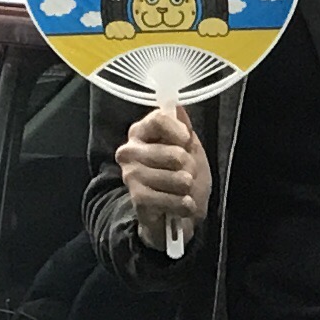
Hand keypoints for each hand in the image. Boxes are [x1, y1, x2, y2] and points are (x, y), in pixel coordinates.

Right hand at [114, 103, 211, 235]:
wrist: (176, 212)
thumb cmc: (182, 175)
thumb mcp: (190, 148)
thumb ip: (183, 127)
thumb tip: (177, 106)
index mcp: (141, 132)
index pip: (159, 120)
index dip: (179, 132)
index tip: (186, 141)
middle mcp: (130, 150)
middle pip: (174, 153)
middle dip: (190, 167)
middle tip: (188, 174)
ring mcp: (131, 174)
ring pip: (174, 178)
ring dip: (187, 188)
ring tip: (184, 190)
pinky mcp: (136, 197)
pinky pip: (168, 198)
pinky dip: (182, 204)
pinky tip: (183, 204)